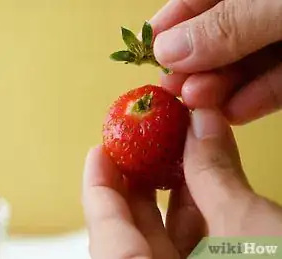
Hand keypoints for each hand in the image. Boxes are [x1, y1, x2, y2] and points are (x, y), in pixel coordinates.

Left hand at [82, 109, 281, 258]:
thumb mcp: (249, 230)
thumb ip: (215, 174)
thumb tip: (201, 121)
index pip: (104, 228)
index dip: (99, 184)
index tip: (102, 149)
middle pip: (128, 233)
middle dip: (136, 184)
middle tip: (140, 145)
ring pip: (162, 243)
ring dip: (170, 197)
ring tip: (176, 154)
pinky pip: (190, 254)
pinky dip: (196, 220)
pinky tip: (205, 187)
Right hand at [149, 0, 281, 124]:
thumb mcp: (272, 5)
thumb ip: (222, 27)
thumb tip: (166, 50)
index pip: (195, 0)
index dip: (168, 25)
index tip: (145, 54)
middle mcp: (265, 7)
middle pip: (217, 36)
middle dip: (193, 65)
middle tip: (173, 87)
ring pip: (247, 61)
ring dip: (219, 86)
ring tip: (198, 103)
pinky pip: (279, 79)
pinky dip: (256, 97)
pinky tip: (235, 113)